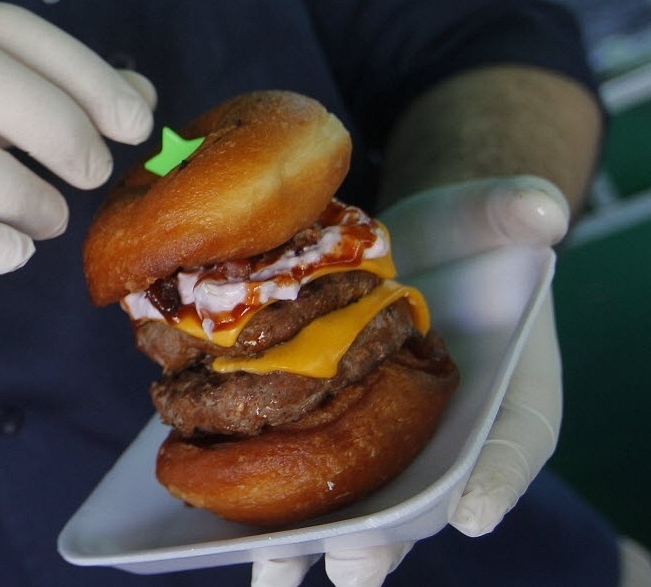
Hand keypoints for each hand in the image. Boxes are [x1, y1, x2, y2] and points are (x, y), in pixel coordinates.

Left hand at [250, 175, 568, 586]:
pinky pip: (301, 465)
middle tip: (350, 564)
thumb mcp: (497, 214)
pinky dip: (263, 490)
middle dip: (384, 534)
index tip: (471, 510)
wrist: (416, 237)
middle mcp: (442, 431)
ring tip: (271, 570)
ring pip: (353, 500)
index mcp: (504, 394)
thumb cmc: (468, 236)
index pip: (510, 442)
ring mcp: (382, 433)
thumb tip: (540, 209)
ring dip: (311, 538)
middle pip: (419, 498)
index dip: (495, 477)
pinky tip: (221, 510)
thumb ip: (518, 210)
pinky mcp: (325, 417)